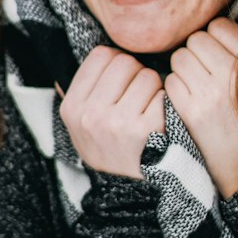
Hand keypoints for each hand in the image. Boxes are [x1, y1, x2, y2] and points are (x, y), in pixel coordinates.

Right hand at [57, 47, 164, 179]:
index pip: (101, 55)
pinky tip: (156, 120)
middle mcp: (92, 115)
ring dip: (153, 89)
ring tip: (145, 108)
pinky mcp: (148, 130)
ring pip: (148, 76)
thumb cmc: (107, 144)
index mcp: (72, 107)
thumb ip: (79, 88)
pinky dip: (165, 105)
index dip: (116, 63)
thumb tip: (83, 50)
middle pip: (126, 62)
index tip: (119, 80)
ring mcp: (120, 124)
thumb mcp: (79, 122)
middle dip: (136, 74)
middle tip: (136, 95)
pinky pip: (164, 96)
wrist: (127, 187)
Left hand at [164, 18, 237, 198]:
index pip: (219, 26)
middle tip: (206, 72)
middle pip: (196, 40)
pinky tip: (189, 101)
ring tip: (197, 86)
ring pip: (179, 58)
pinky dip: (176, 89)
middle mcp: (232, 74)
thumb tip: (212, 27)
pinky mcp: (191, 111)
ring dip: (184, 69)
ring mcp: (209, 93)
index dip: (215, 39)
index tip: (219, 55)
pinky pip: (170, 82)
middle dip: (197, 53)